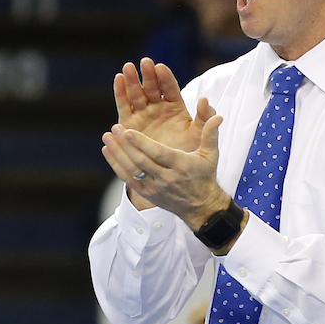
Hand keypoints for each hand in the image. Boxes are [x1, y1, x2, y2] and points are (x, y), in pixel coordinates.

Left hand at [101, 115, 226, 230]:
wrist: (201, 207)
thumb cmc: (204, 176)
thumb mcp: (210, 155)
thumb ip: (210, 133)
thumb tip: (217, 116)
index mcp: (181, 165)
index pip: (158, 154)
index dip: (142, 144)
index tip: (128, 131)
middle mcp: (166, 178)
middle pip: (141, 161)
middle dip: (126, 145)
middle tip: (115, 128)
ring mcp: (155, 187)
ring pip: (132, 170)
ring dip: (118, 153)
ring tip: (107, 137)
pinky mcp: (147, 194)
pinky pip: (128, 179)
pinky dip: (116, 165)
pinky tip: (107, 150)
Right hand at [114, 58, 215, 152]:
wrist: (171, 172)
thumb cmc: (187, 153)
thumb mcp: (198, 136)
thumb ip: (204, 119)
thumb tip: (206, 100)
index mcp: (175, 107)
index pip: (169, 88)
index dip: (165, 78)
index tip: (160, 68)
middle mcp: (157, 107)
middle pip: (151, 87)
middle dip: (147, 75)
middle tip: (144, 63)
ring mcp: (143, 114)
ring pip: (136, 93)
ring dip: (131, 80)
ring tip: (128, 68)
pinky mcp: (129, 123)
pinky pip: (124, 105)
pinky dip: (120, 92)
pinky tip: (118, 79)